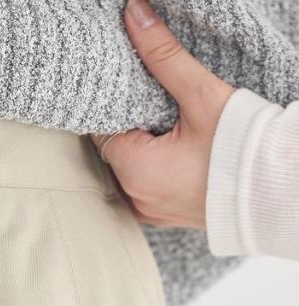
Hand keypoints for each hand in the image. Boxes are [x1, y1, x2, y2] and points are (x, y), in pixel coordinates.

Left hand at [91, 0, 235, 228]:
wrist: (276, 191)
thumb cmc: (242, 149)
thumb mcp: (201, 96)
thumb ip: (162, 56)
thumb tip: (134, 15)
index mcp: (135, 170)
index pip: (100, 129)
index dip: (110, 104)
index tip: (126, 86)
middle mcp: (135, 196)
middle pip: (114, 149)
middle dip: (127, 124)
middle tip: (148, 101)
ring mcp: (149, 210)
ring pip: (128, 169)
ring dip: (140, 147)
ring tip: (163, 124)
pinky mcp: (164, 215)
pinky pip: (146, 185)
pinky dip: (152, 167)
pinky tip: (170, 149)